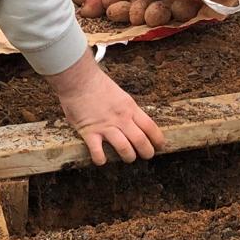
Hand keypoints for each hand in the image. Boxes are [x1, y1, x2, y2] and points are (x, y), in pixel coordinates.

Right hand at [48, 51, 165, 165]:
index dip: (158, 139)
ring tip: (128, 158)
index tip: (160, 146)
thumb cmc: (97, 84)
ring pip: (124, 148)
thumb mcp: (120, 95)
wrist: (79, 79)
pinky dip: (101, 159)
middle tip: (147, 156)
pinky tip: (102, 160)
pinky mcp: (90, 132)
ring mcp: (106, 126)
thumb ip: (126, 109)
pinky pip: (97, 151)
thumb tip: (133, 121)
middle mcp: (121, 118)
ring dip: (128, 156)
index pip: (150, 127)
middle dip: (147, 152)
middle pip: (141, 140)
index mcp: (130, 108)